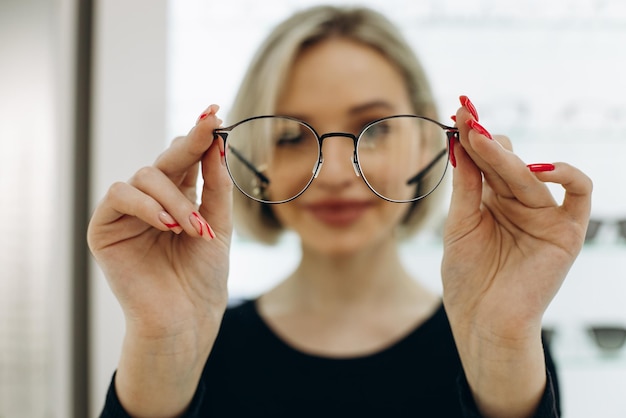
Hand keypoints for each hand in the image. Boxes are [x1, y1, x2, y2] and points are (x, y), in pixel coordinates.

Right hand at [87, 105, 232, 414]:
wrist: (185, 319)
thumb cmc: (202, 276)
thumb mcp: (218, 226)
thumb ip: (215, 187)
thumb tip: (218, 144)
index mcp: (180, 197)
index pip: (188, 159)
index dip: (201, 137)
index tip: (216, 113)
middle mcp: (153, 200)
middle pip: (167, 158)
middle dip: (190, 144)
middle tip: (208, 127)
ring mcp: (129, 212)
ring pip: (146, 176)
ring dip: (175, 199)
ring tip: (194, 229)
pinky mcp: (106, 227)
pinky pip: (119, 196)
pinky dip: (146, 205)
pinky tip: (167, 225)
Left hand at [441, 96, 591, 416]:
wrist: (482, 322)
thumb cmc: (467, 279)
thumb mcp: (460, 225)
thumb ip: (467, 186)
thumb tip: (462, 140)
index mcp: (491, 200)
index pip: (487, 160)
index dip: (473, 138)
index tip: (456, 115)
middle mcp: (517, 203)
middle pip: (506, 161)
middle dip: (486, 140)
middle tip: (466, 118)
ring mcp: (543, 215)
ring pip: (531, 173)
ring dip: (506, 155)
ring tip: (481, 141)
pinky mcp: (566, 231)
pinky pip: (579, 193)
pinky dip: (566, 174)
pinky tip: (538, 167)